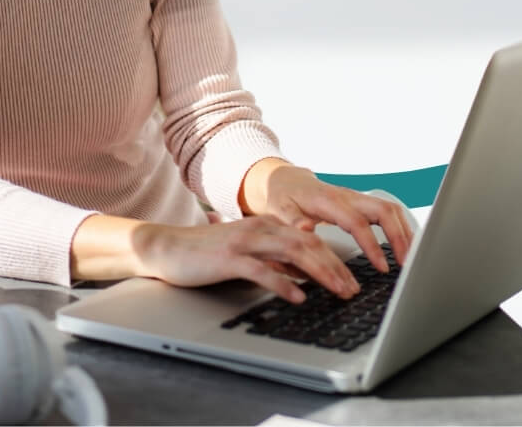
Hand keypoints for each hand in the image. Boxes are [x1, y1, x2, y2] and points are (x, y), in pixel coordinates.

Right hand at [134, 216, 361, 302]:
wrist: (167, 247)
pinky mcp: (230, 258)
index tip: (352, 279)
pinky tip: (298, 297)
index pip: (311, 240)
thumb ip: (275, 259)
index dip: (335, 259)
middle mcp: (260, 228)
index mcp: (268, 225)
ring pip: (293, 254)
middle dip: (335, 268)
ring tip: (337, 291)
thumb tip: (303, 273)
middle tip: (353, 289)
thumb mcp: (249, 253)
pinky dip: (284, 283)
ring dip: (320, 274)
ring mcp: (245, 242)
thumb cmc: (207, 254)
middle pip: (308, 245)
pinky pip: (263, 270)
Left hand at [244, 161, 414, 274]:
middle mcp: (348, 197)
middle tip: (406, 264)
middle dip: (400, 237)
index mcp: (329, 201)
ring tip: (410, 258)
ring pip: (391, 209)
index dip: (372, 245)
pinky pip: (387, 213)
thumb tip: (304, 230)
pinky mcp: (361, 204)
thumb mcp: (279, 209)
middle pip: (385, 210)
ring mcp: (357, 199)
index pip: (358, 222)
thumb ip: (291, 220)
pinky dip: (400, 228)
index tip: (381, 267)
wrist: (285, 181)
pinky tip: (404, 247)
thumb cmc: (283, 197)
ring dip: (405, 232)